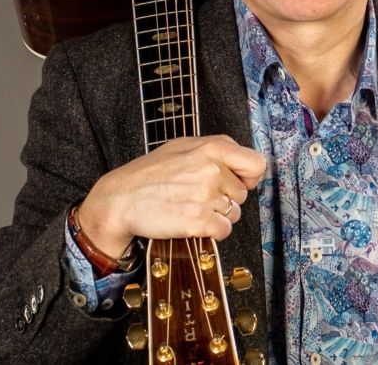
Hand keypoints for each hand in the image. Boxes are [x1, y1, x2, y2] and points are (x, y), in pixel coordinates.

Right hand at [77, 135, 265, 256]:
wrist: (120, 199)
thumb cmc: (149, 173)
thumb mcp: (183, 146)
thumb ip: (216, 149)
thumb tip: (244, 163)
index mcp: (212, 148)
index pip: (256, 165)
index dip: (249, 177)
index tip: (237, 182)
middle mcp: (211, 170)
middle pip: (242, 195)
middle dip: (225, 198)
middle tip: (198, 196)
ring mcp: (205, 196)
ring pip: (233, 214)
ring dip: (217, 215)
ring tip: (191, 207)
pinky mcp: (198, 222)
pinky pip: (224, 231)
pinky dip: (211, 232)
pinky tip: (192, 222)